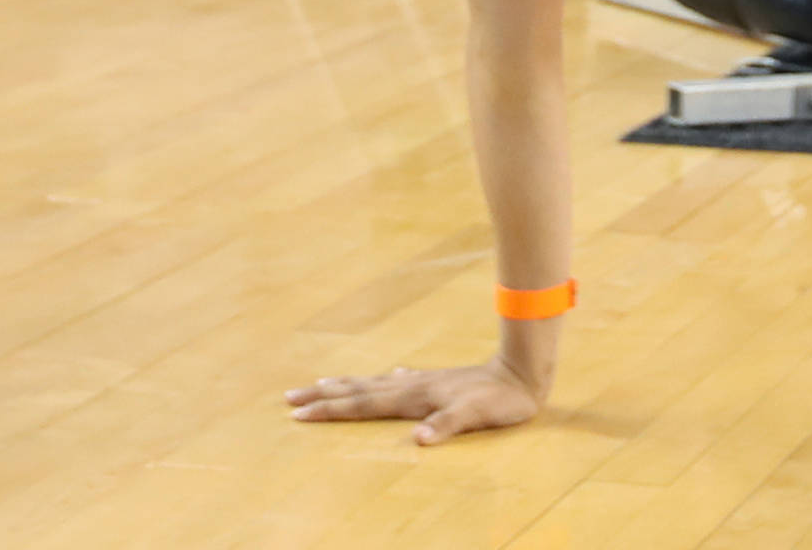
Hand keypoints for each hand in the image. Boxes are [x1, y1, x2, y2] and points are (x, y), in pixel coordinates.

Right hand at [286, 356, 542, 446]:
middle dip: (324, 396)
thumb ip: (446, 425)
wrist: (520, 371)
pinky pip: (396, 382)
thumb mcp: (474, 417)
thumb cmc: (498, 401)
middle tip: (290, 398)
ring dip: (346, 386)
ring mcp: (422, 381)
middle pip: (358, 390)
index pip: (363, 405)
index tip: (299, 413)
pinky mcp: (435, 381)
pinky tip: (386, 378)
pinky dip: (381, 382)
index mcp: (414, 397)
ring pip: (373, 383)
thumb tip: (418, 439)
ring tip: (322, 384)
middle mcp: (412, 386)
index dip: (331, 410)